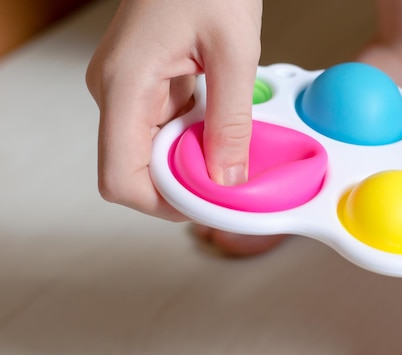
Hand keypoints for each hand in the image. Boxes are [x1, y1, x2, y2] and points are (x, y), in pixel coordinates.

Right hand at [86, 0, 261, 220]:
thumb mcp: (233, 51)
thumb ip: (230, 120)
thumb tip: (227, 178)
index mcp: (123, 85)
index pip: (119, 178)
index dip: (161, 203)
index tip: (204, 203)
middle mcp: (116, 93)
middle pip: (137, 171)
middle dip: (184, 184)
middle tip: (229, 180)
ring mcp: (128, 91)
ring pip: (153, 153)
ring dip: (192, 161)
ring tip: (231, 148)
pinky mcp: (146, 87)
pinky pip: (166, 130)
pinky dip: (195, 138)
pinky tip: (221, 127)